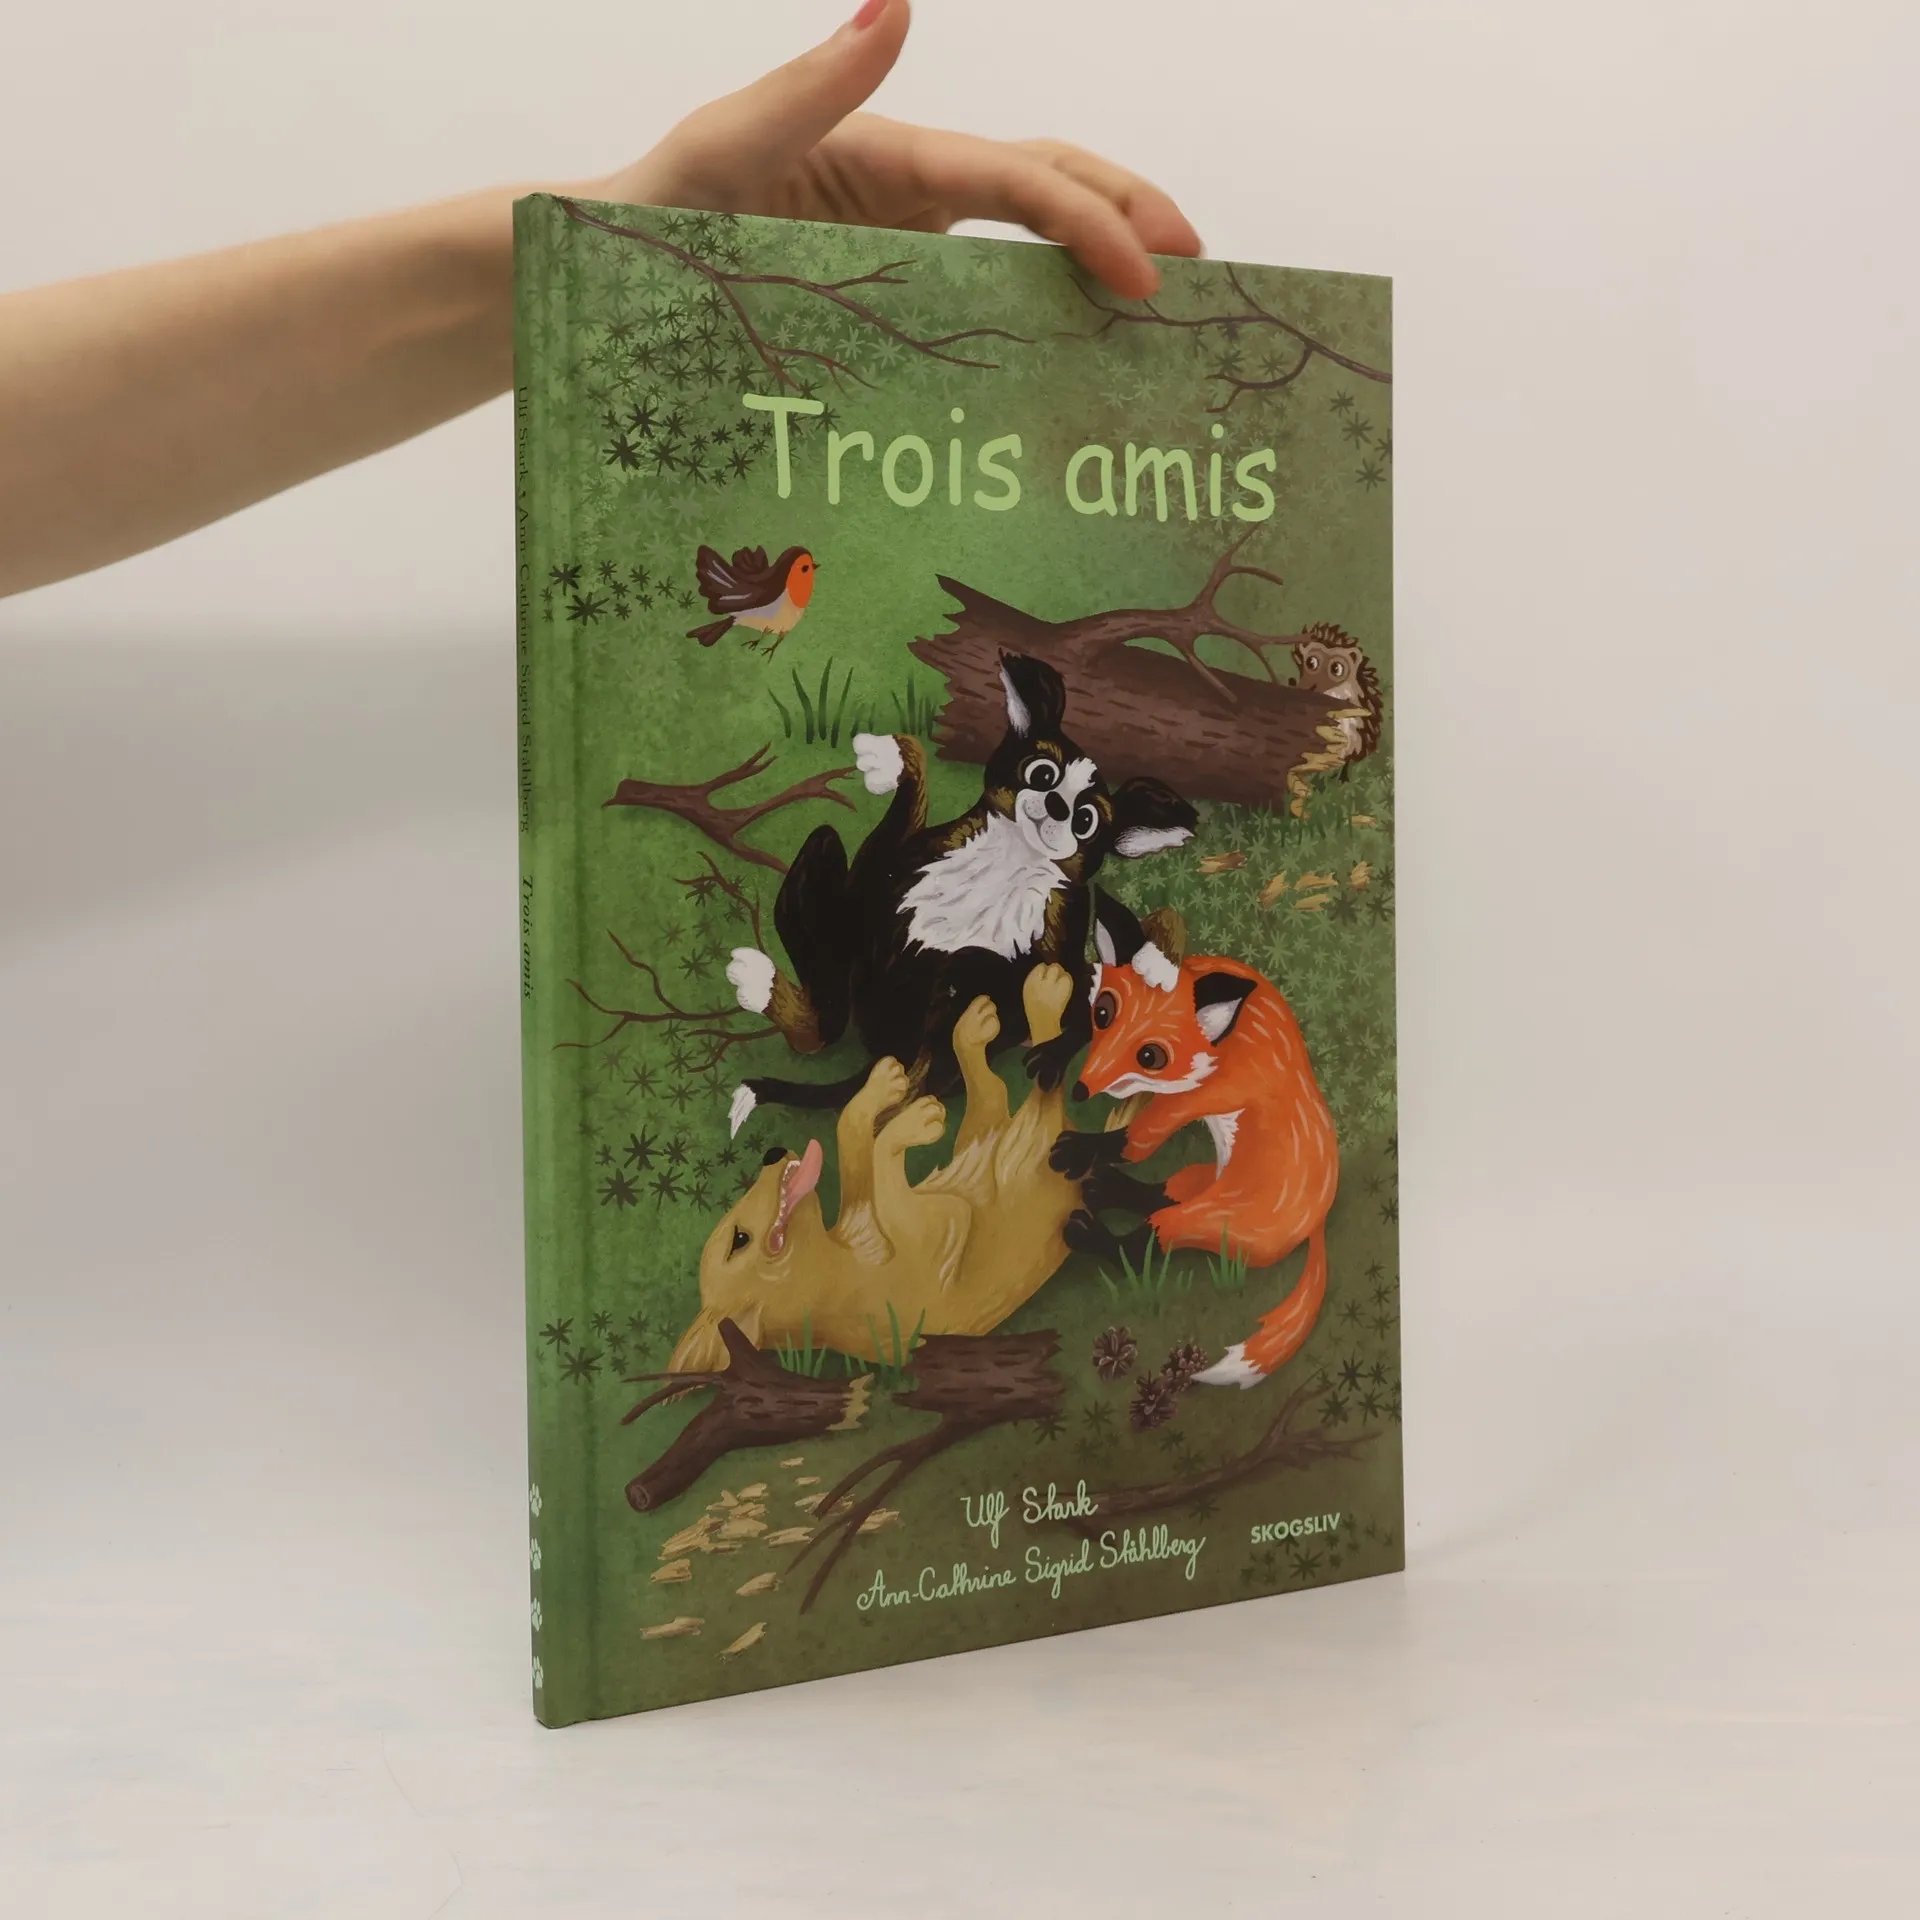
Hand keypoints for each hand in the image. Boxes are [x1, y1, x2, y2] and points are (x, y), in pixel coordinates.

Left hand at [589, 0, 1200, 298]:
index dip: (1090, 218)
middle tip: (1194, 271)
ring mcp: (907, 245)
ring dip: (1101, 260)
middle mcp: (911, 193)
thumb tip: (895, 1)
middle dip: (1127, 214)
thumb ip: (806, 87)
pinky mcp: (896, 297)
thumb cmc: (648, 219)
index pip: (1017, 176)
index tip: (1145, 276)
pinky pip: (988, 297)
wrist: (601, 289)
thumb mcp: (720, 151)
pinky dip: (1045, 315)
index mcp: (888, 154)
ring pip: (1030, 238)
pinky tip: (1081, 359)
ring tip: (1164, 312)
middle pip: (1048, 185)